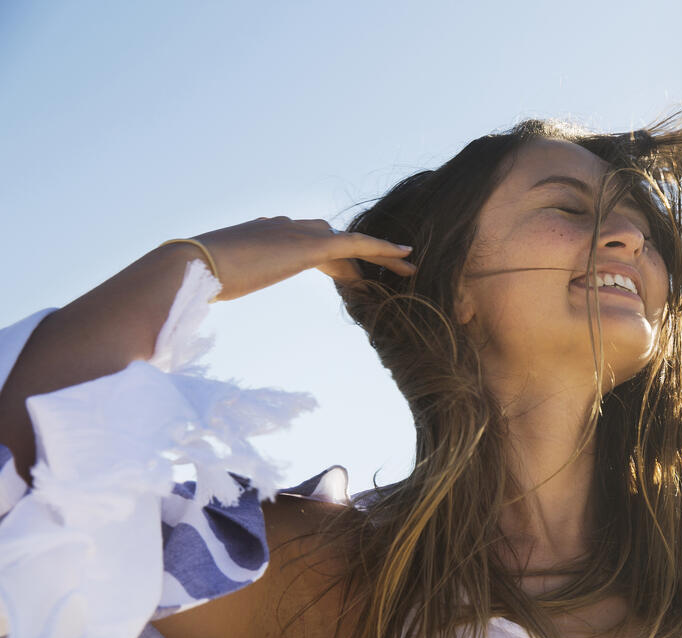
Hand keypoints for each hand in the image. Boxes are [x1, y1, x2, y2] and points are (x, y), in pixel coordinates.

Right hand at [178, 217, 415, 301]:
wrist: (192, 263)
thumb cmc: (196, 278)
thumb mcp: (218, 281)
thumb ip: (227, 279)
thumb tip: (210, 287)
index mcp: (266, 233)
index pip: (309, 242)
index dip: (335, 260)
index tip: (353, 274)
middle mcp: (285, 225)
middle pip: (334, 238)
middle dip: (362, 254)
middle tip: (390, 267)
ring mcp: (297, 230)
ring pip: (349, 239)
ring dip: (379, 254)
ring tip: (408, 267)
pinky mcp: (310, 243)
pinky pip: (357, 243)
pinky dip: (382, 247)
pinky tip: (405, 254)